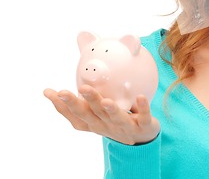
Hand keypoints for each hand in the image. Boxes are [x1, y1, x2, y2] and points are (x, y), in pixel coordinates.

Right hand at [43, 85, 159, 144]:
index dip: (62, 105)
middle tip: (69, 91)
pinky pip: (144, 116)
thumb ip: (85, 101)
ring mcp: (125, 126)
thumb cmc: (114, 121)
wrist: (142, 138)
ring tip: (106, 101)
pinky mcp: (143, 125)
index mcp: (94, 122)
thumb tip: (62, 84)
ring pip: (116, 117)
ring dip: (110, 109)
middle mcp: (106, 125)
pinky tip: (141, 96)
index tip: (51, 92)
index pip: (75, 115)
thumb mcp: (97, 114)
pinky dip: (143, 107)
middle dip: (80, 104)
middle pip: (92, 115)